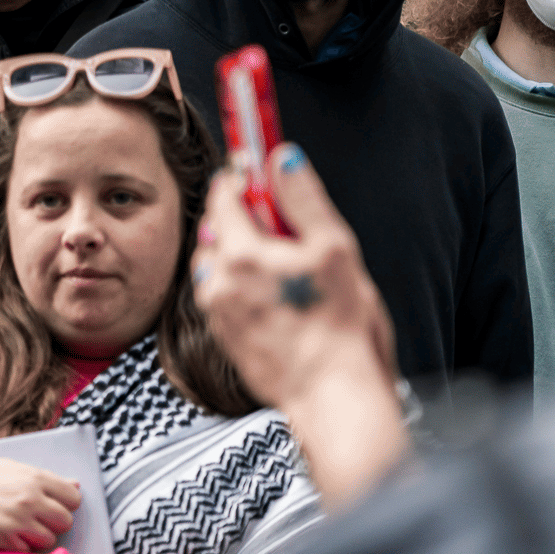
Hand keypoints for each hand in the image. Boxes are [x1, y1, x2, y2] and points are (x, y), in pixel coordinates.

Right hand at [0, 456, 77, 552]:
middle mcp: (29, 501)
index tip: (58, 502)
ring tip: (25, 524)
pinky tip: (12, 532)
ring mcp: (18, 522)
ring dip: (40, 534)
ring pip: (50, 539)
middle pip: (65, 521)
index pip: (73, 498)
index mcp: (34, 479)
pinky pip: (29, 550)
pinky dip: (23, 544)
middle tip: (42, 516)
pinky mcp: (6, 540)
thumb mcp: (14, 468)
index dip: (67, 501)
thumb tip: (75, 485)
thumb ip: (46, 478)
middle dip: (56, 520)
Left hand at [193, 145, 395, 407]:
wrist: (331, 395)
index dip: (241, 177)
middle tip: (277, 219)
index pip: (225, 196)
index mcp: (241, 254)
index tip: (254, 168)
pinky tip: (271, 292)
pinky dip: (236, 282)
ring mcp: (217, 311)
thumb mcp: (334, 249)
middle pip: (215, 228)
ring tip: (277, 261)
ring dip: (235, 251)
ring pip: (214, 262)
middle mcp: (218, 281)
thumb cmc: (340, 327)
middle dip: (240, 215)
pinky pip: (219, 293)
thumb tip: (282, 158)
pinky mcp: (224, 335)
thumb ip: (303, 199)